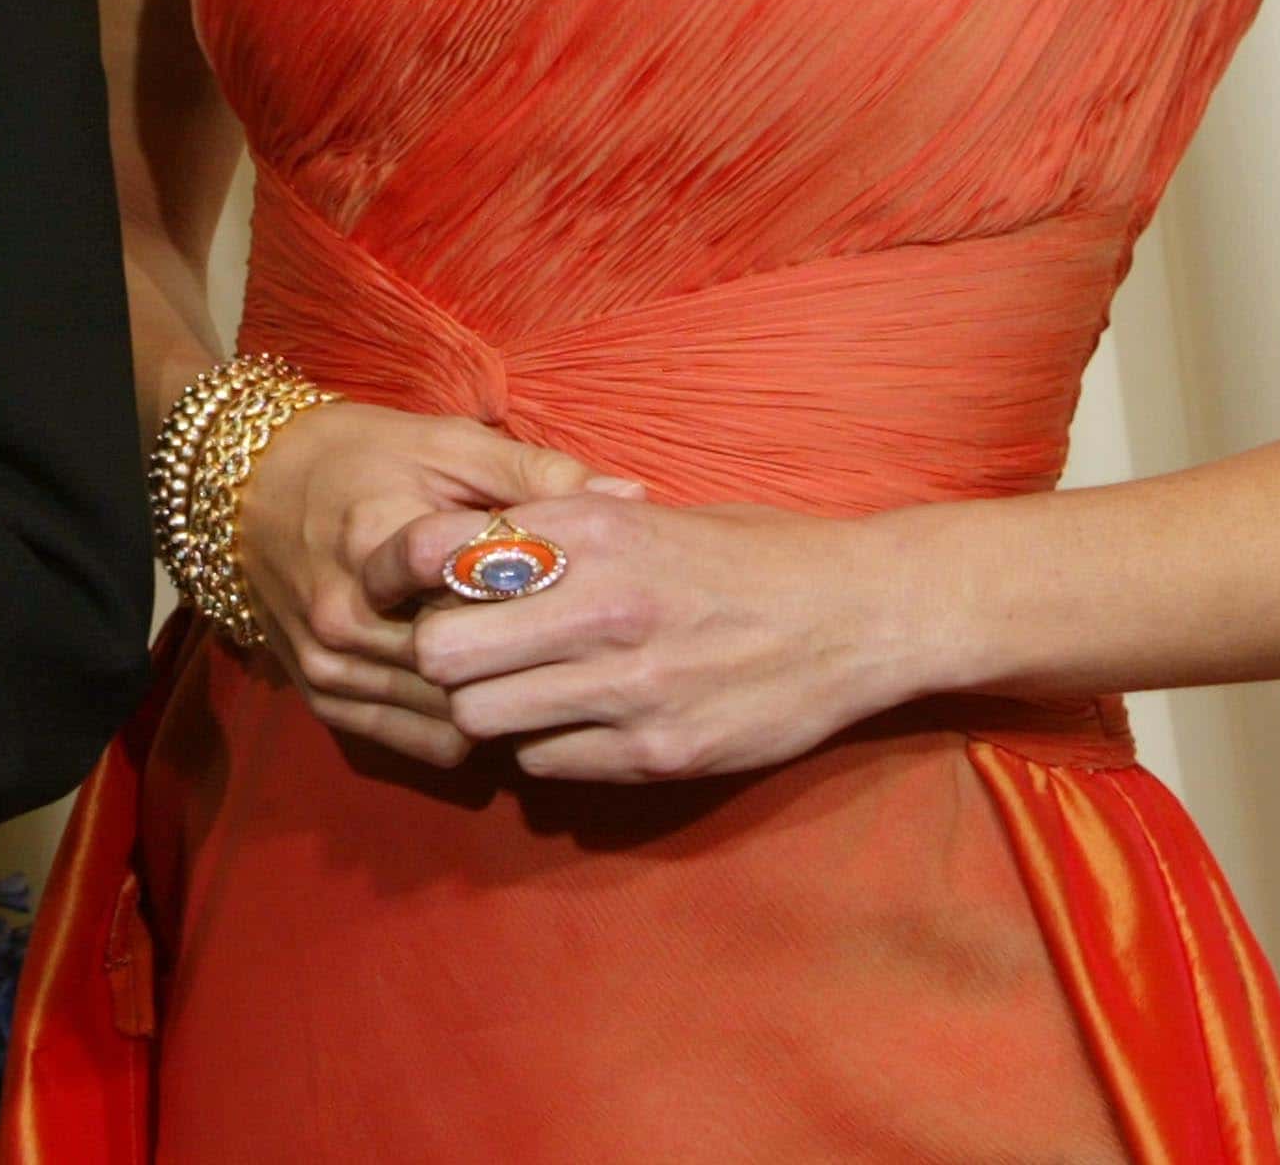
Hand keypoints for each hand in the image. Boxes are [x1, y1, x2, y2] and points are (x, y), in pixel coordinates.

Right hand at [230, 403, 610, 767]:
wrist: (248, 486)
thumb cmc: (358, 455)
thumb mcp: (445, 444)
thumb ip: (536, 473)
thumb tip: (631, 495)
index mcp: (374, 542)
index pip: (479, 594)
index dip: (542, 598)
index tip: (590, 590)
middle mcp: (343, 615)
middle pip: (464, 665)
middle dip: (526, 658)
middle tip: (588, 650)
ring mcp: (328, 665)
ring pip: (443, 714)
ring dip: (497, 700)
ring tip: (548, 677)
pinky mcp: (320, 696)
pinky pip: (412, 741)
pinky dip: (460, 729)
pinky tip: (495, 699)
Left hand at [381, 495, 954, 783]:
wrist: (860, 613)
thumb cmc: (747, 554)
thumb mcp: (643, 516)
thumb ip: (556, 533)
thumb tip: (464, 550)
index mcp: (589, 532)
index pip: (437, 560)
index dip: (420, 583)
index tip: (435, 592)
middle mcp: (599, 606)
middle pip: (441, 654)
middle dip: (443, 659)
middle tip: (473, 657)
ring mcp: (628, 687)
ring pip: (482, 719)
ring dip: (492, 710)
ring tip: (527, 693)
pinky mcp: (657, 752)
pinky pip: (545, 763)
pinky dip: (547, 747)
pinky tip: (581, 722)